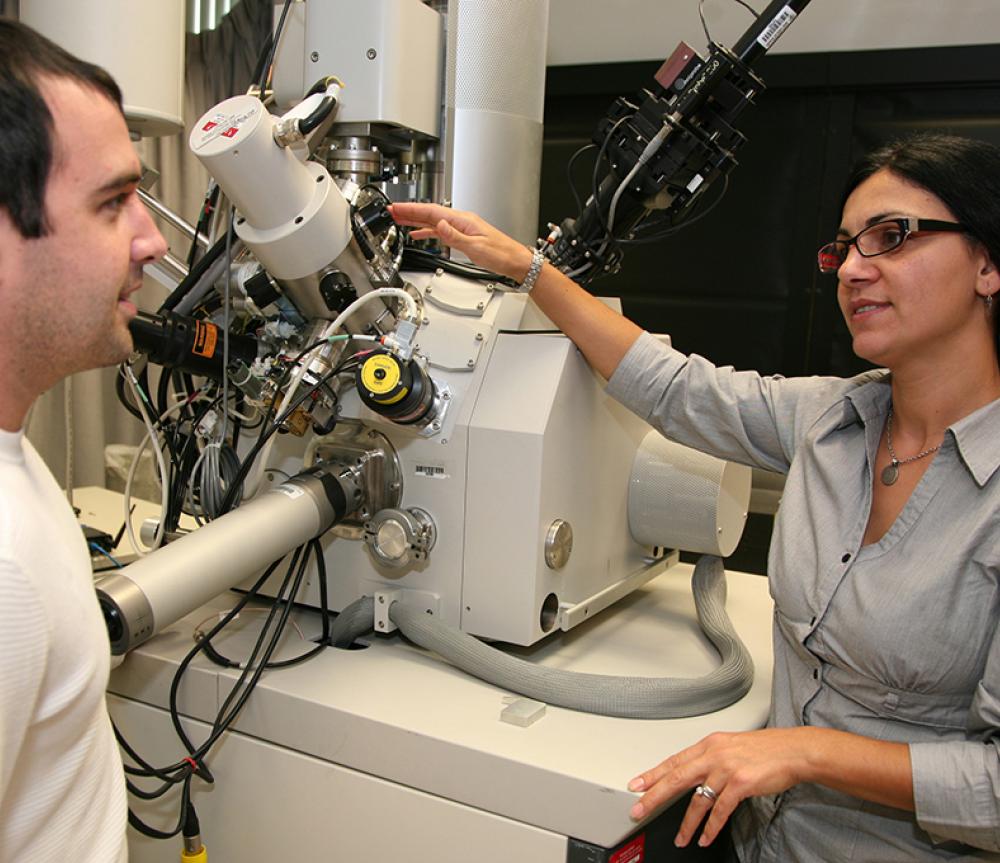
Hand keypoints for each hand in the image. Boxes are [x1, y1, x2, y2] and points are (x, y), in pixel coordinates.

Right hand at [389, 202, 532, 282]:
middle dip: (409, 212)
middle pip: (430, 214)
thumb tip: (439, 225)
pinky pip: (439, 231)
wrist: (515, 261)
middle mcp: (461, 221)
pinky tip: (418, 234)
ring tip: (399, 220)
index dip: (412, 210)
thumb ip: (455, 236)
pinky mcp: (463, 236)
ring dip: (415, 221)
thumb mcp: (476, 247)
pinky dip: (426, 231)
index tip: (396, 208)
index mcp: (463, 221)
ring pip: (433, 221)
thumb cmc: (501, 254)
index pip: (432, 212)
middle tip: (390, 211)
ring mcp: (462, 228)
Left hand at [628, 728, 814, 847]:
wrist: (793, 751)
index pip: (674, 760)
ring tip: (679, 838)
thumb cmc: (766, 749)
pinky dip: (710, 827)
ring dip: (687, 823)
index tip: (636, 784)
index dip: (653, 773)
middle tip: (639, 808)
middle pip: (676, 777)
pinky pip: (720, 810)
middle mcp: (714, 754)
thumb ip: (712, 758)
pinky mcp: (740, 784)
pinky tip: (704, 837)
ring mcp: (726, 769)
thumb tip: (695, 771)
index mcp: (709, 744)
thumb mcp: (731, 746)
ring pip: (698, 800)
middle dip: (655, 795)